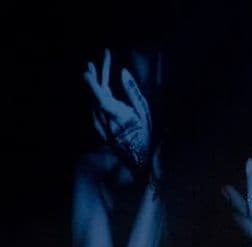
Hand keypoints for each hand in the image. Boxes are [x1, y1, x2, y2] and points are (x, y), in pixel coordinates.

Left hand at [83, 49, 152, 168]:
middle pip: (94, 96)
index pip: (101, 98)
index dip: (93, 84)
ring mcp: (101, 124)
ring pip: (93, 100)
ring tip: (94, 69)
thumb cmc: (147, 137)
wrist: (140, 161)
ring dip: (94, 85)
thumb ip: (133, 92)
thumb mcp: (145, 113)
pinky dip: (96, 95)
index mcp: (118, 116)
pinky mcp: (100, 126)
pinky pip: (95, 107)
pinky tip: (98, 88)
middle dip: (94, 78)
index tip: (86, 72)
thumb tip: (123, 72)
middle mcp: (105, 120)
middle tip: (91, 63)